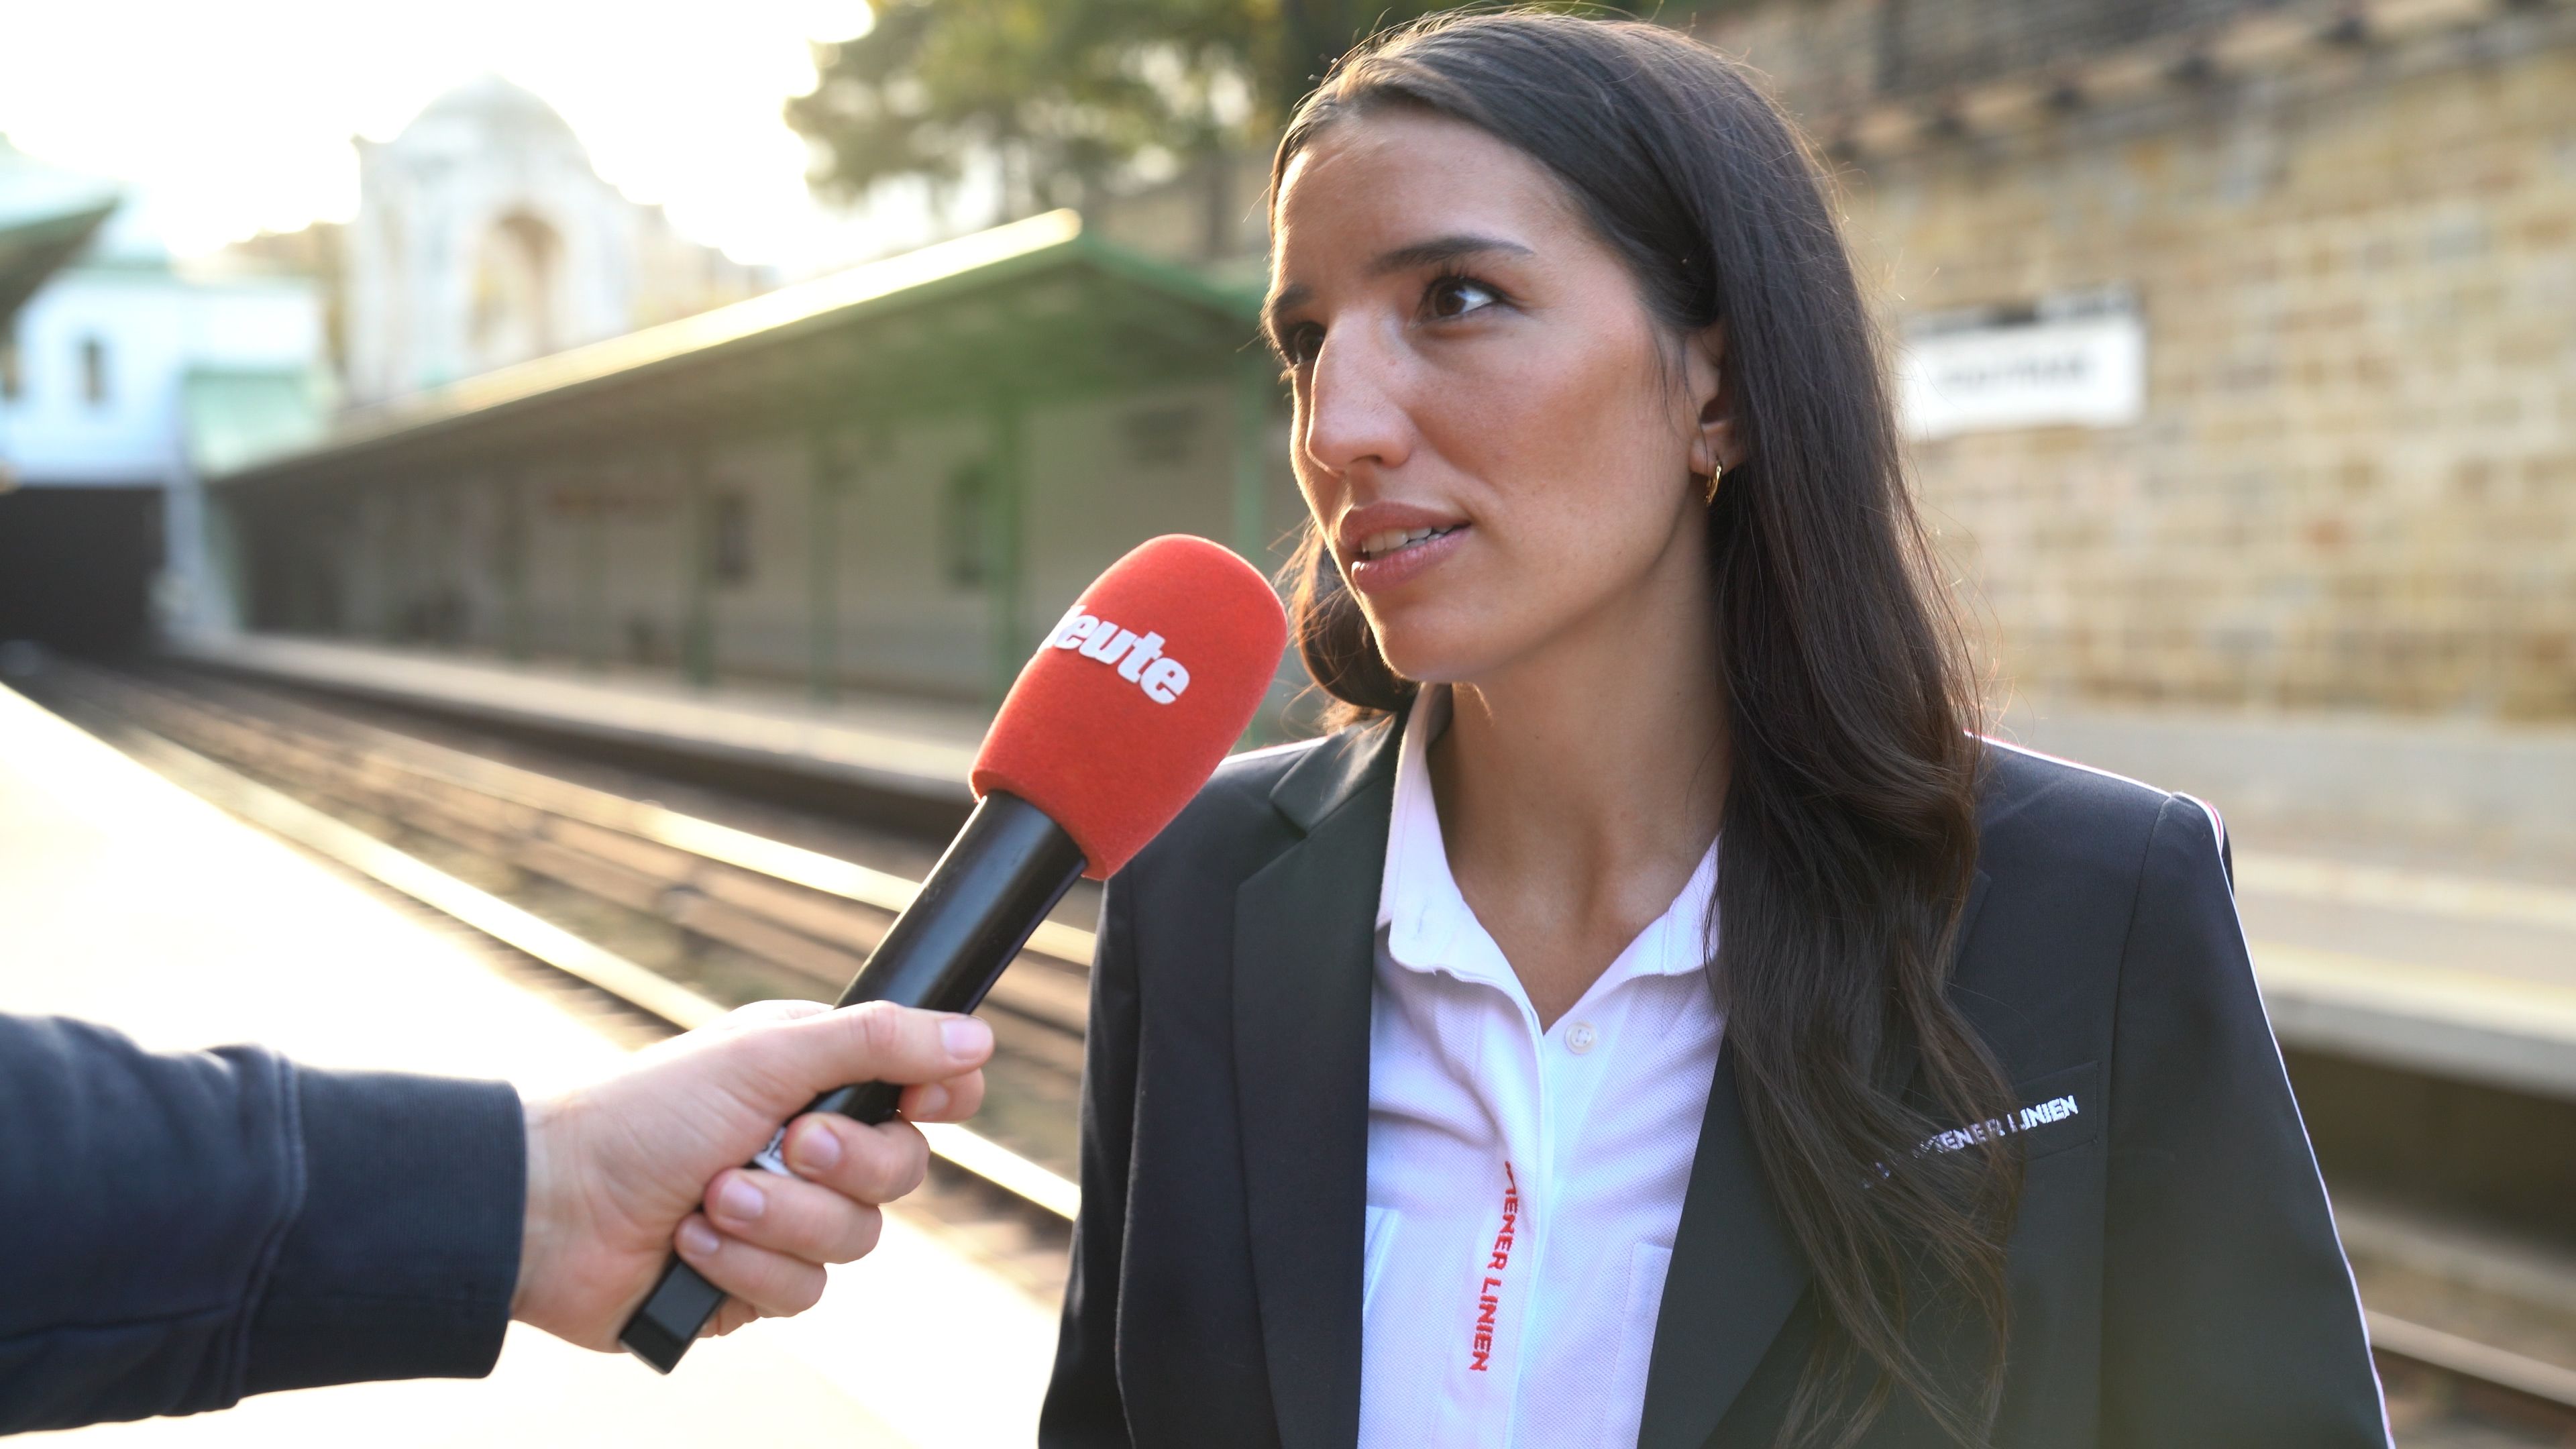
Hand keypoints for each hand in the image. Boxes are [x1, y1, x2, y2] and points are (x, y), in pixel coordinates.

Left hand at [510, 999, 992, 1349]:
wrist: (551, 1209)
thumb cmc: (645, 1114)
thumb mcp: (766, 1056)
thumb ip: (877, 1042)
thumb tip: (976, 1039)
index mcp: (818, 1076)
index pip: (922, 1088)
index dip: (940, 1097)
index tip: (930, 1101)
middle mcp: (810, 1145)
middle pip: (902, 1169)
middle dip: (841, 1164)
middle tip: (783, 1144)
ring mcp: (786, 1218)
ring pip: (857, 1239)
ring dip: (780, 1220)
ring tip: (711, 1199)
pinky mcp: (756, 1281)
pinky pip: (803, 1290)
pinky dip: (744, 1266)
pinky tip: (690, 1243)